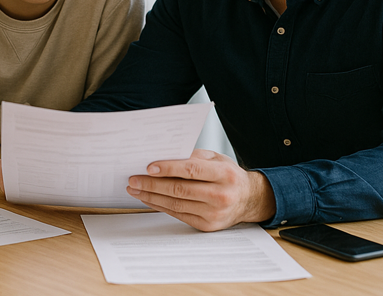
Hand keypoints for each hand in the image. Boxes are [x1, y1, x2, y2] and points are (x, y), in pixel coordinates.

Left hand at [126, 149, 275, 231]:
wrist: (249, 200)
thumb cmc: (229, 175)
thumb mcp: (217, 159)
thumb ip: (193, 157)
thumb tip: (163, 156)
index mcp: (224, 175)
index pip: (191, 170)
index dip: (168, 168)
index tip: (149, 166)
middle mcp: (220, 195)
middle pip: (180, 189)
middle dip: (152, 184)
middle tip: (133, 179)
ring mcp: (213, 213)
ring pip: (175, 204)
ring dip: (151, 196)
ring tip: (135, 188)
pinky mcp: (206, 226)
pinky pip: (178, 214)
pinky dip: (160, 206)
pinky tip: (149, 198)